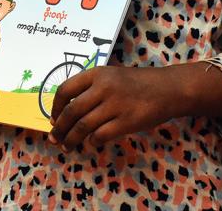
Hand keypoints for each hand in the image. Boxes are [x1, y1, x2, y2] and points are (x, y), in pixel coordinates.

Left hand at [48, 65, 182, 149]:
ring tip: (67, 147)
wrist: (168, 89)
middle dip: (59, 128)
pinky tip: (91, 143)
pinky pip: (100, 135)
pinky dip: (92, 141)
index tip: (53, 119)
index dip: (55, 107)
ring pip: (83, 126)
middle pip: (72, 112)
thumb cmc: (138, 83)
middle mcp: (103, 88)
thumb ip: (91, 88)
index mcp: (96, 74)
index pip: (65, 90)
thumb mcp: (112, 75)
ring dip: (71, 139)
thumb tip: (67, 109)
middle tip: (54, 138)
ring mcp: (115, 105)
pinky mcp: (127, 122)